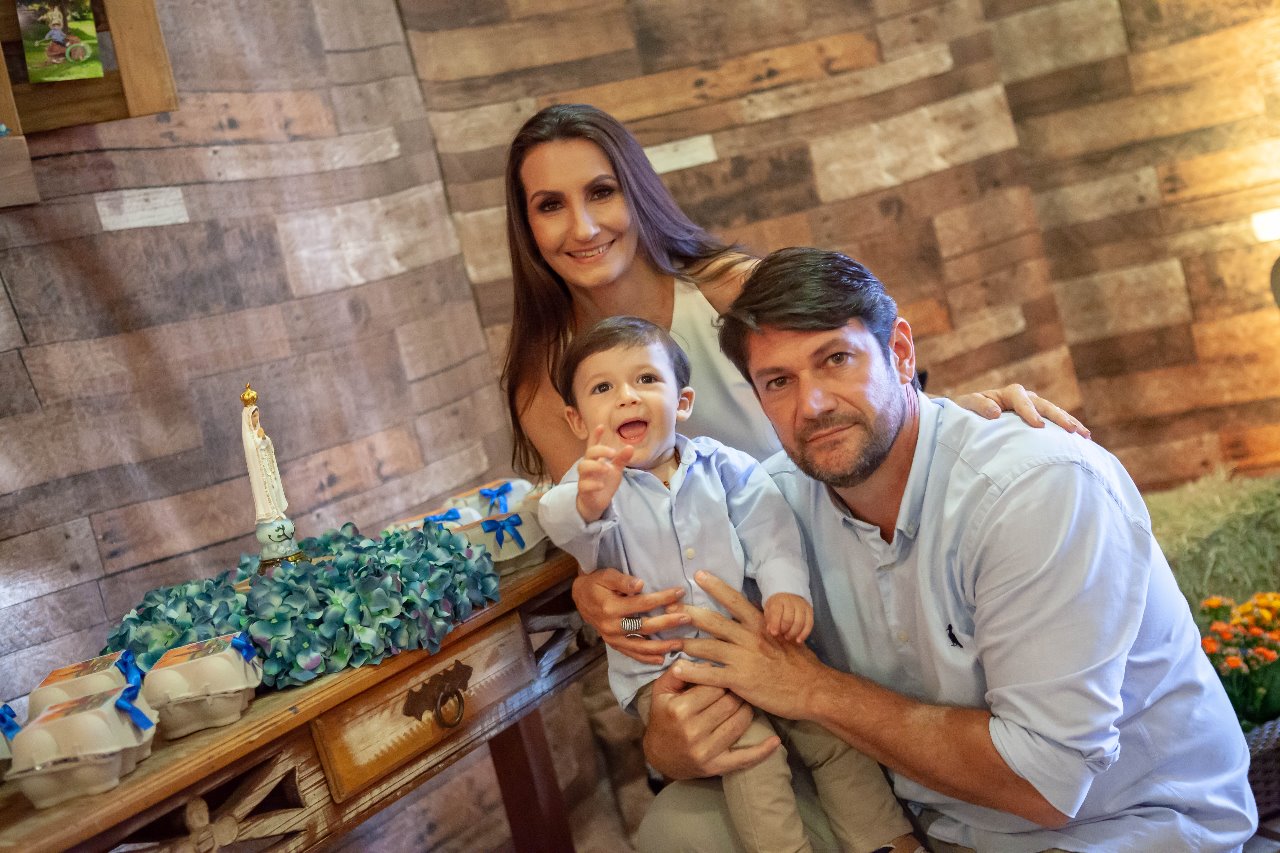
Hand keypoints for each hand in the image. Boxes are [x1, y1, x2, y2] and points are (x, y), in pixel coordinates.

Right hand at [572, 569, 688, 664]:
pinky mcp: (613, 644)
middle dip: (668, 623)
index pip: (642, 603)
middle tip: (687, 618)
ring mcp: (612, 638)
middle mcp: (612, 626)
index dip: (662, 598)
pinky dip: (646, 658)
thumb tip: (640, 585)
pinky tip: (661, 659)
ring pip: (640, 645)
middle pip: (644, 626)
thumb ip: (623, 581)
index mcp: (611, 607)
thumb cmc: (596, 583)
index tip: (680, 592)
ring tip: (680, 644)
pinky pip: (631, 653)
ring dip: (661, 646)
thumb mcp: (606, 576)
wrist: (579, 597)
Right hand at [576, 426, 634, 521]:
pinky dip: (593, 484)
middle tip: (613, 453)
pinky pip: (584, 485)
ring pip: (583, 467)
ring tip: (607, 469)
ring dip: (595, 466)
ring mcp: (584, 478)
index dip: (596, 436)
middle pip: (588, 453)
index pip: (593, 445)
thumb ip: (621, 459)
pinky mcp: (584, 490)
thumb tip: (630, 446)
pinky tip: (602, 485)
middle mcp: (588, 466)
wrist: (597, 503)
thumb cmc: (605, 482)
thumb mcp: (615, 470)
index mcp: (595, 459)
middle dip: (600, 450)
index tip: (601, 426)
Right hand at [642, 666, 778, 779]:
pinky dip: (762, 751)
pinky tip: (775, 742)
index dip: (721, 678)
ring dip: (745, 710)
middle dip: (734, 692)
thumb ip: (679, 671)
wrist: (659, 755)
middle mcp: (693, 731)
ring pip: (740, 721)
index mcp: (680, 710)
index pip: (714, 685)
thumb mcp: (661, 690)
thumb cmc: (663, 716)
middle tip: (733, 690)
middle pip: (730, 702)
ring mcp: (706, 751)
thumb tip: (706, 662)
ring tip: (741, 704)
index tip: (722, 677)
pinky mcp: (716, 766)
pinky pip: (744, 758)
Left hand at [674, 572, 830, 720]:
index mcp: (761, 623)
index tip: (698, 574)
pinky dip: (691, 672)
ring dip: (685, 644)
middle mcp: (750, 637)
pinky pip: (709, 674)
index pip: (735, 599)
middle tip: (669, 609)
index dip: (715, 586)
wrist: (813, 689)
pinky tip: (677, 669)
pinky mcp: (740, 680)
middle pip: (713, 620)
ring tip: (669, 642)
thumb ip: (766, 625)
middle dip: (689, 613)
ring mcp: (744, 658)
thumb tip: (752, 612)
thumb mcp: (785, 634)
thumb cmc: (800, 663)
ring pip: (706, 647)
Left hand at [763, 592, 812, 642]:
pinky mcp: (809, 611)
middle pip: (789, 618)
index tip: (774, 633)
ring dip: (793, 632)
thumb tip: (771, 631)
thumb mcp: (769, 610)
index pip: (777, 612)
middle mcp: (791, 601)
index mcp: (778, 600)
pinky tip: (799, 640)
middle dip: (784, 629)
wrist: (788, 596)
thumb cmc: (777, 606)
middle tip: (781, 635)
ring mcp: (802, 606)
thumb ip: (769, 620)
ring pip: (800, 622)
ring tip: (788, 637)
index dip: (775, 624)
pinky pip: (809, 623)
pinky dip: (804, 633)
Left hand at [957, 384, 1090, 438]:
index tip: (1038, 425)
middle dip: (1059, 417)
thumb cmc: (967, 411)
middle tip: (1072, 430)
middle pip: (1045, 405)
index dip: (1030, 412)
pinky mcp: (1038, 419)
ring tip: (1085, 435)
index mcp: (1008, 394)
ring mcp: (1034, 409)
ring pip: (1055, 413)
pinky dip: (1068, 430)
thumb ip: (978, 406)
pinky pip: (1054, 424)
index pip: (1022, 400)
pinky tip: (1083, 440)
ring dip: (1069, 423)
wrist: (970, 415)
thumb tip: (995, 413)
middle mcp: (1024, 399)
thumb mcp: (967, 405)